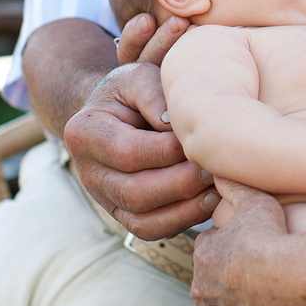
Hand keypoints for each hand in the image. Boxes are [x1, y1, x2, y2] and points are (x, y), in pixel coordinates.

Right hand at [65, 13, 217, 239]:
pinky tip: (213, 199)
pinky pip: (153, 230)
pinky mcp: (126, 216)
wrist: (120, 112)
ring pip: (144, 220)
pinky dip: (185, 220)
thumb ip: (154, 93)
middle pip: (136, 192)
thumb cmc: (135, 91)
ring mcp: (106, 200)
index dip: (168, 150)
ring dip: (187, 207)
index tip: (203, 138)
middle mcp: (88, 173)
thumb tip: (175, 126)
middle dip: (182, 182)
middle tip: (217, 166)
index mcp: (84, 133)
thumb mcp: (140, 76)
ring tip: (220, 185)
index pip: (128, 152)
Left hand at [192, 178, 288, 305]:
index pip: (207, 247)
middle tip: (260, 264)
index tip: (246, 239)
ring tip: (271, 287)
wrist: (288, 284)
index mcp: (202, 257)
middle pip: (214, 280)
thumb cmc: (268, 238)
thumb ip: (233, 185)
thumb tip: (216, 170)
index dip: (227, 241)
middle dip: (231, 273)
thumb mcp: (252, 200)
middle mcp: (204, 292)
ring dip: (244, 299)